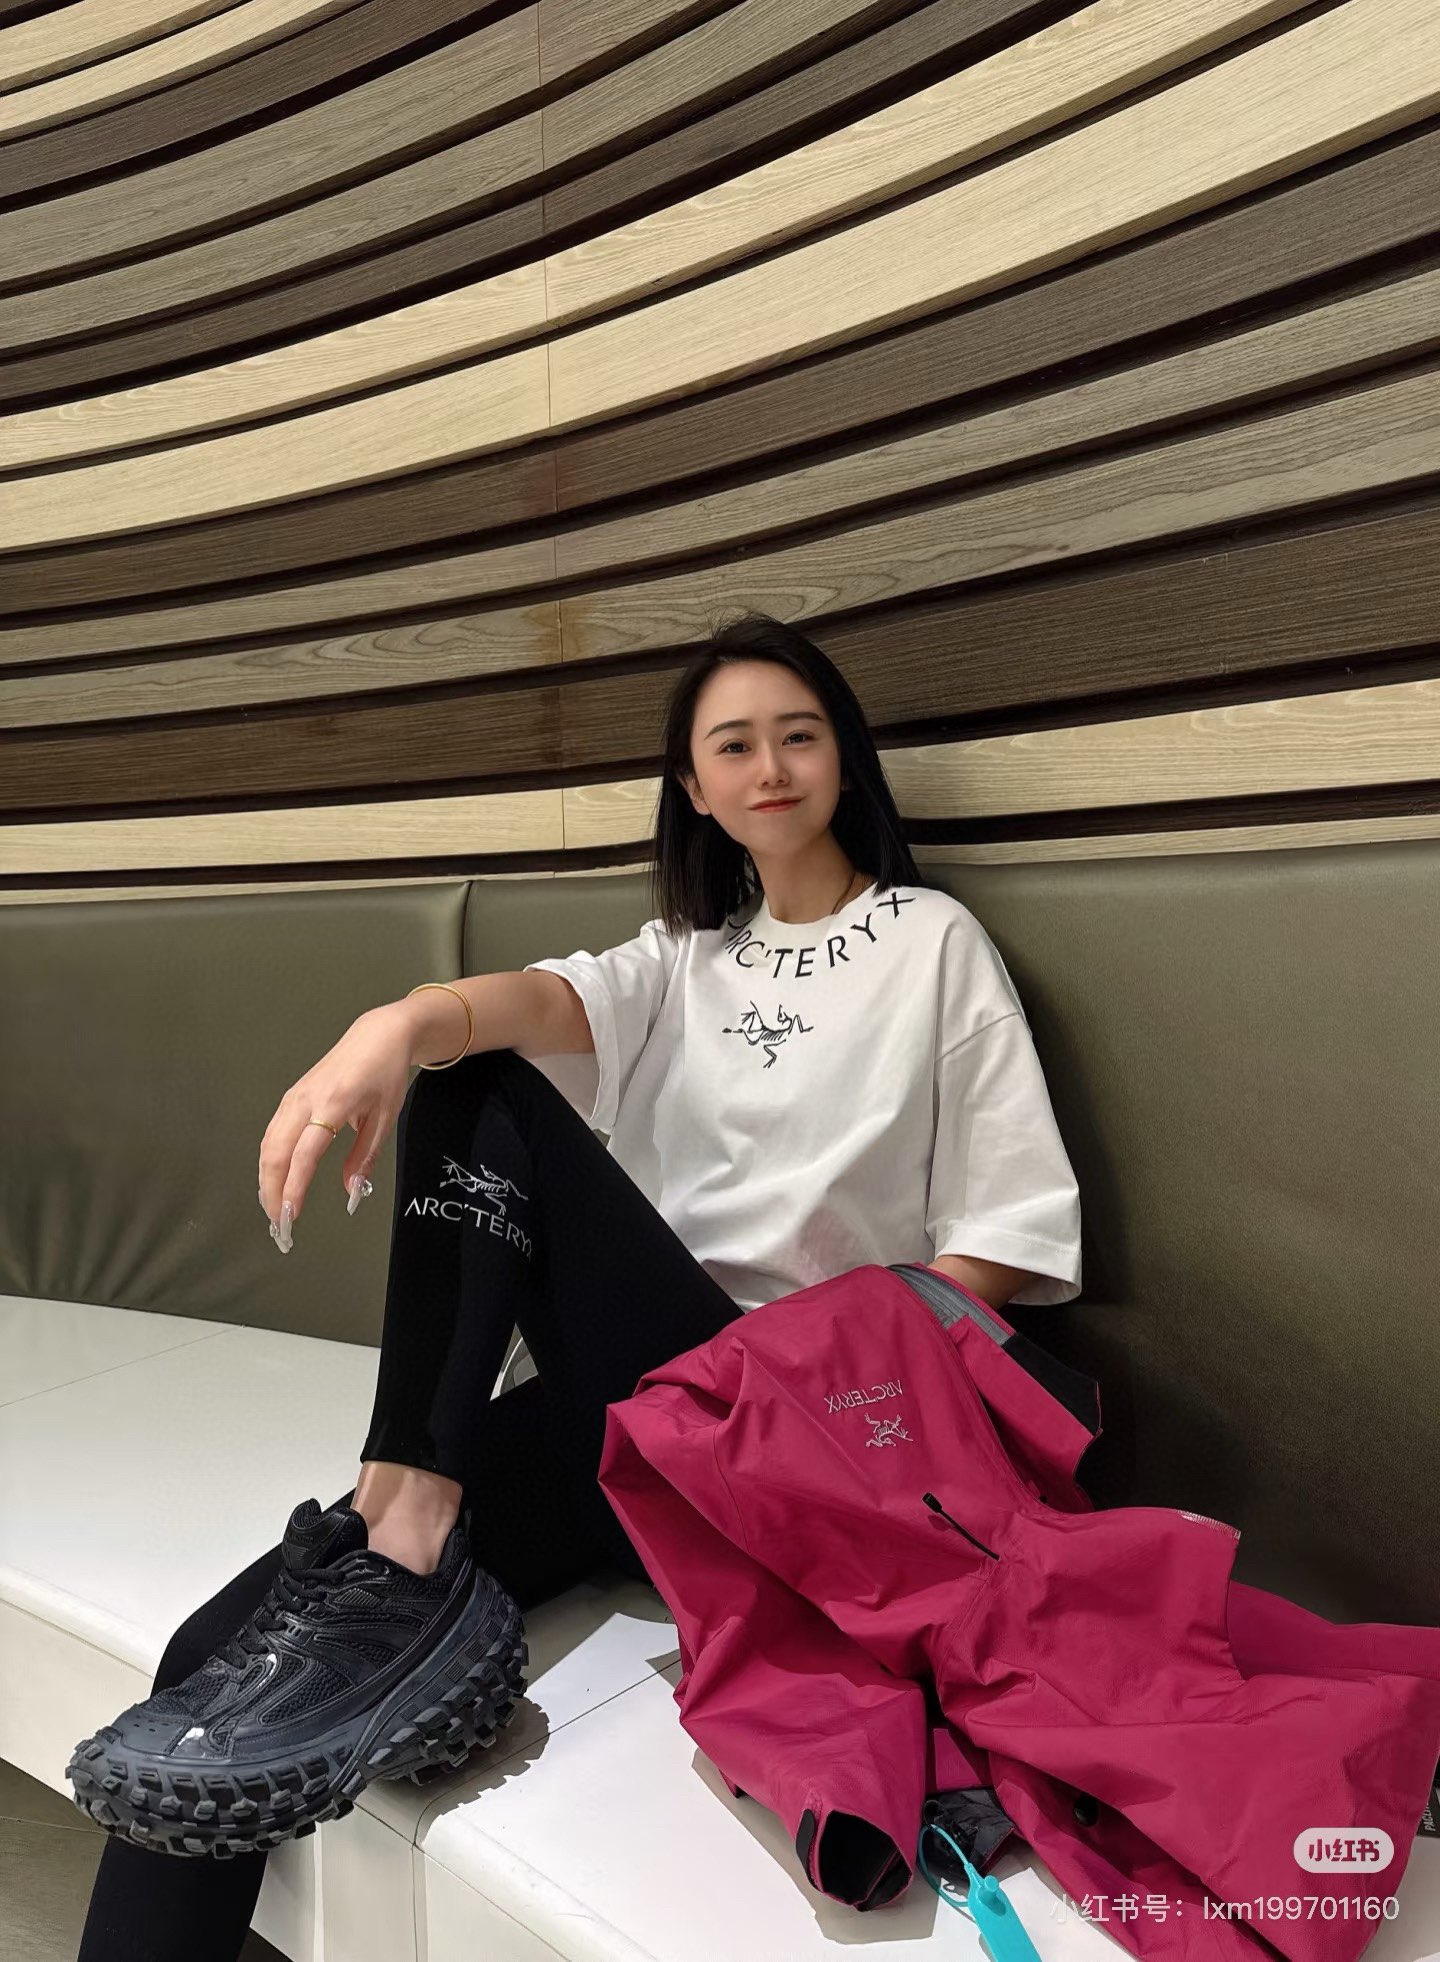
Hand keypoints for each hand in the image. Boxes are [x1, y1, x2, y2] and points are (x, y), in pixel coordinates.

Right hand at [257, 1003, 412, 1248]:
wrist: (377, 1036)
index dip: (294, 1188)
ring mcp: (294, 1097)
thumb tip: (352, 1191)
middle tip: (278, 1222)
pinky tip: (272, 1179)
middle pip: (276, 1152)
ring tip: (274, 1208)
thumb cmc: (385, 1072)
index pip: (304, 1155)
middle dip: (272, 1191)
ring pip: (268, 1144)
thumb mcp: (386, 1117)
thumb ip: (365, 1156)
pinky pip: (272, 1133)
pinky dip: (268, 1161)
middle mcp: (306, 1099)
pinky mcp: (291, 1098)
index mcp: (333, 1104)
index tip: (291, 1214)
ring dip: (266, 1179)